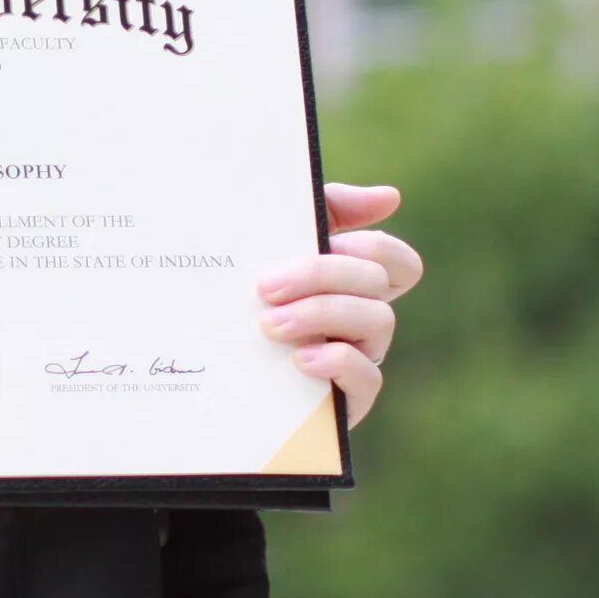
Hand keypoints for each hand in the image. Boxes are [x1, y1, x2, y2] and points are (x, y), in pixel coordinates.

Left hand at [255, 182, 423, 426]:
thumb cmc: (239, 304)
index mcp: (348, 284)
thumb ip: (323, 212)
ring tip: (270, 324)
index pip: (395, 260)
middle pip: (377, 280)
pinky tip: (301, 359)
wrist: (203, 380)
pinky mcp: (347, 400)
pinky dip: (338, 362)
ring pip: (378, 321)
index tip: (327, 240)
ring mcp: (359, 359)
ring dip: (322, 313)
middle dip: (322, 274)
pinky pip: (368, 378)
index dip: (374, 244)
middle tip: (265, 287)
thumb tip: (389, 197)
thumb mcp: (268, 250)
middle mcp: (362, 319)